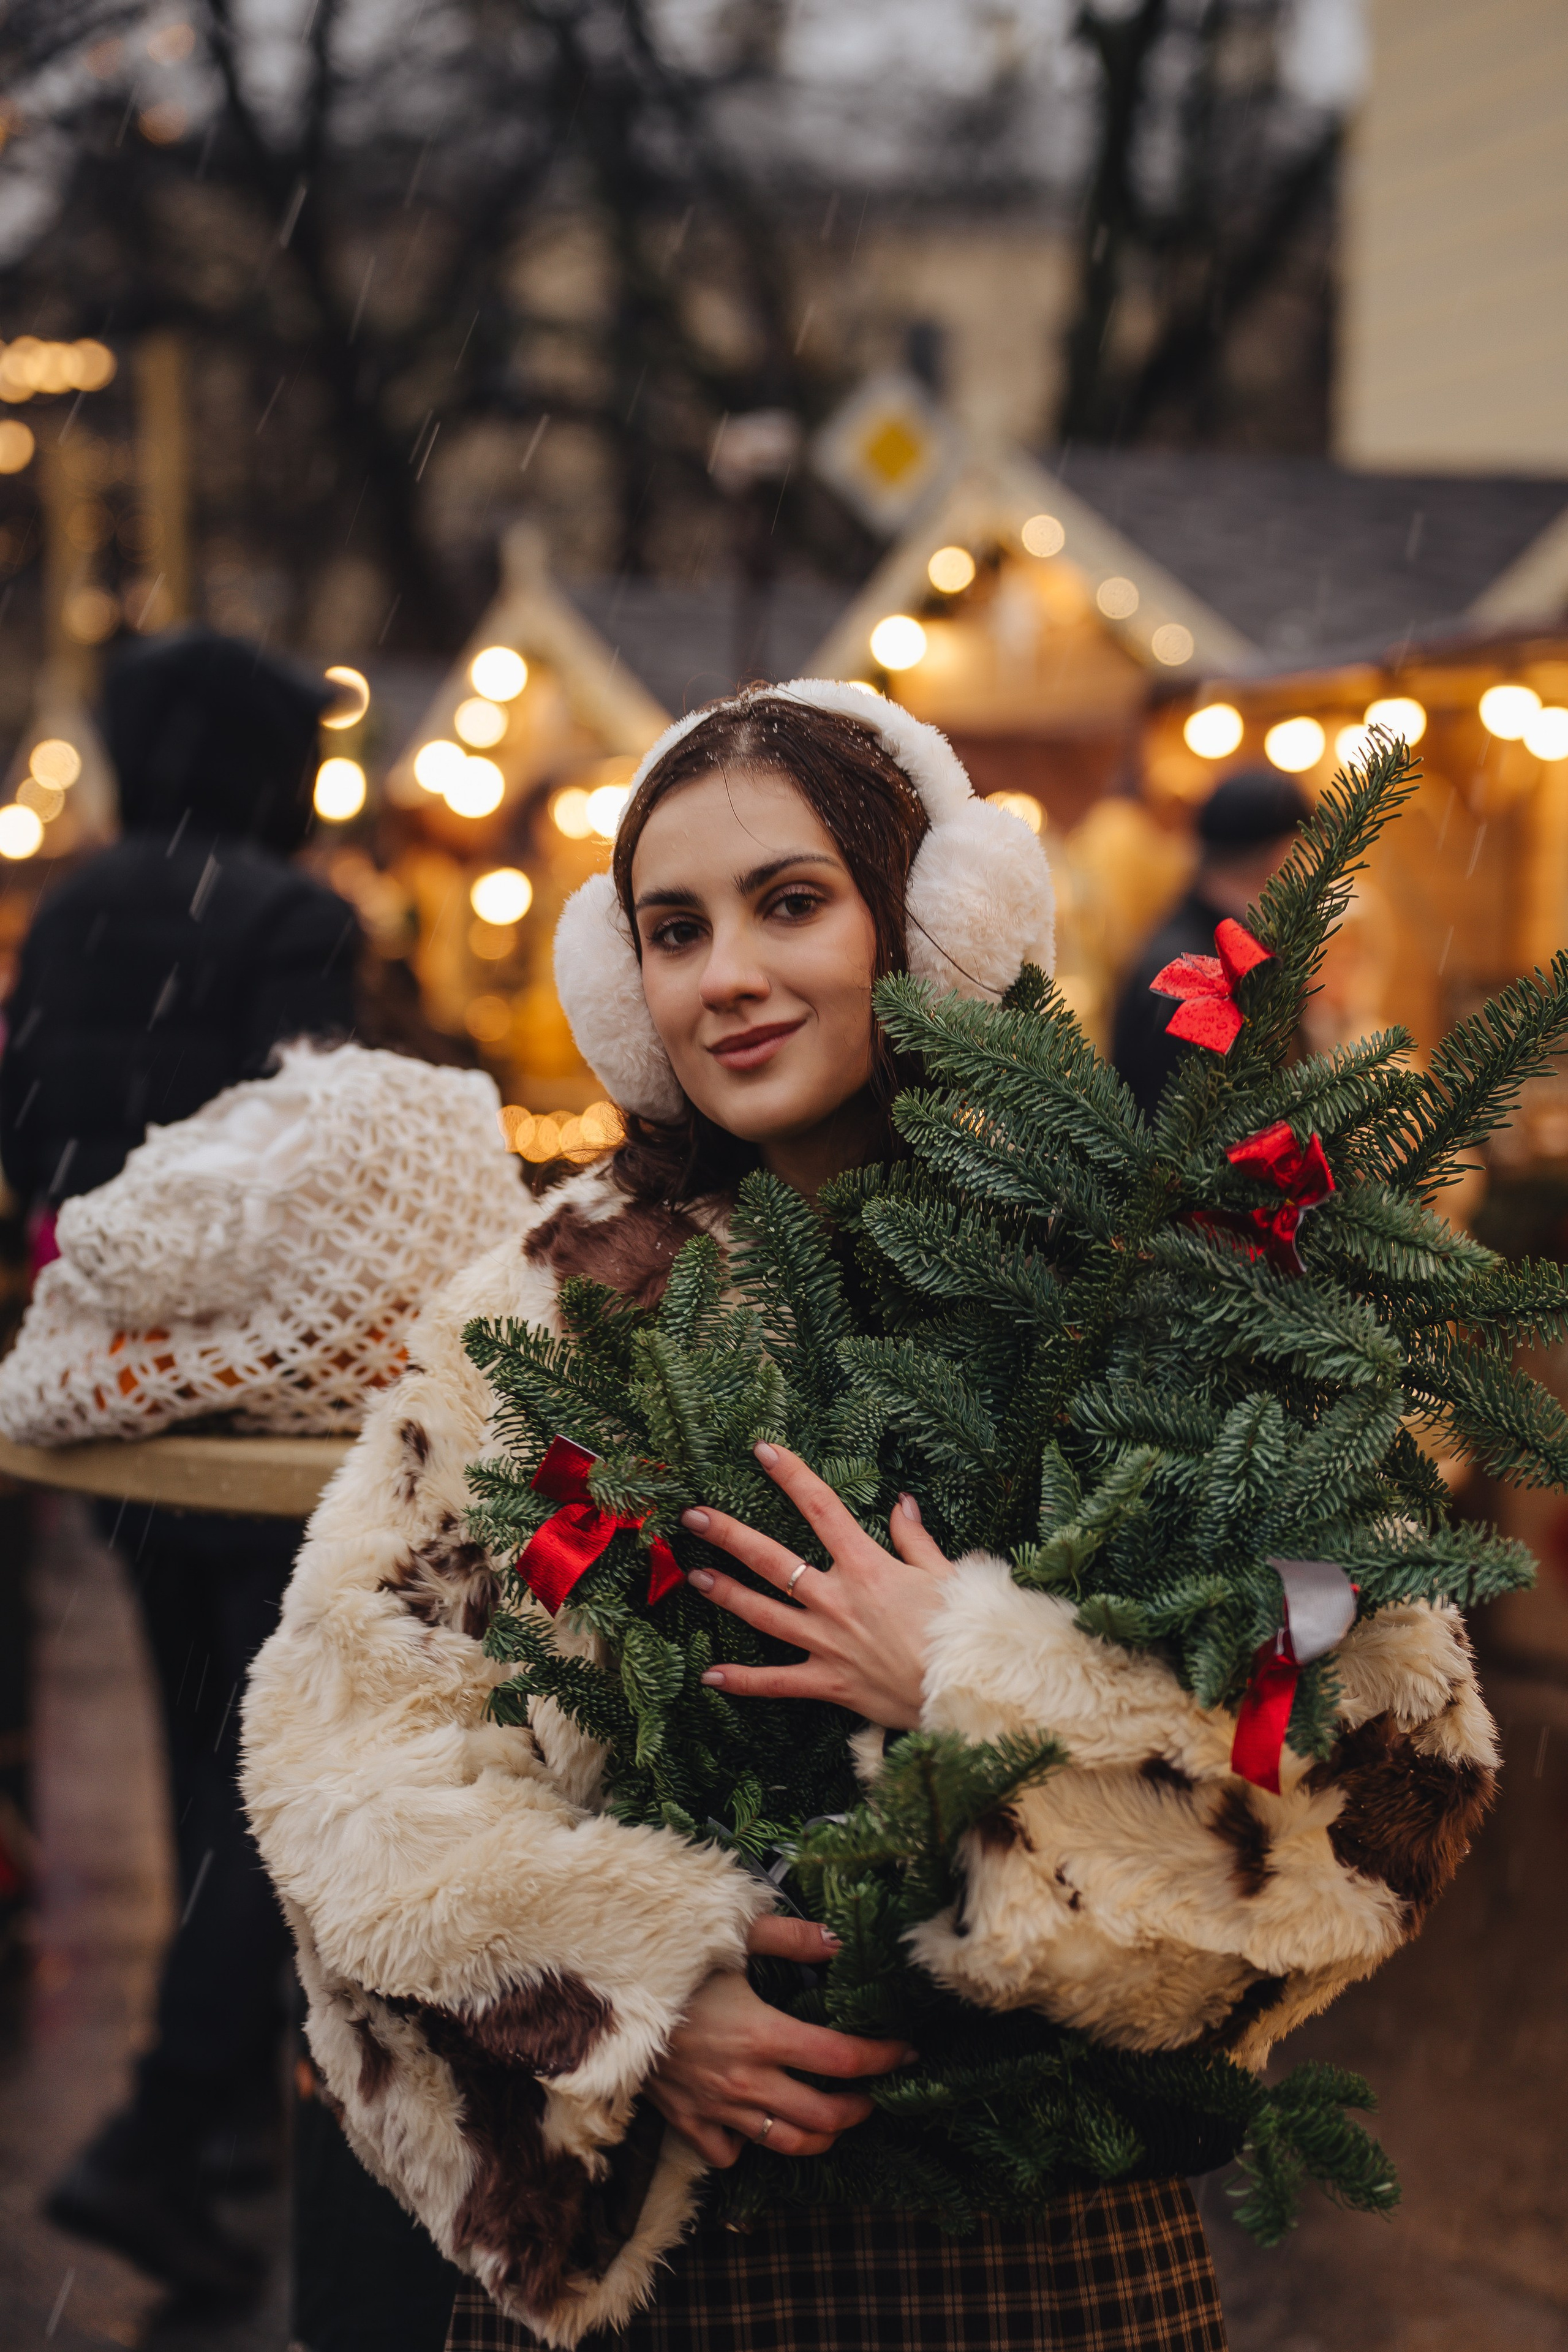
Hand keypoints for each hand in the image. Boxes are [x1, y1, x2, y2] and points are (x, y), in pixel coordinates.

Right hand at [645, 1914, 915, 2167]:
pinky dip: (752, 2144)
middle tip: (873, 2091)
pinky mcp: (686, 2121)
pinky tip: (761, 2121)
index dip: (883, 2058)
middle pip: (823, 2116)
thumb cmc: (668, 1961)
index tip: (906, 2051)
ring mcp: (715, 2108)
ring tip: (836, 2117)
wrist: (599, 1996)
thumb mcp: (728, 1936)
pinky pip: (731, 2153)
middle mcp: (744, 2081)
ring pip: (786, 2143)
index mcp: (762, 2034)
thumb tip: (840, 1939)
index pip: (841, 2059)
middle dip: (860, 2107)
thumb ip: (789, 1937)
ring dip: (821, 2135)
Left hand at [680, 1441, 953, 1729]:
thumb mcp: (944, 1572)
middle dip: (728, 1535)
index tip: (762, 1451)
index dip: (791, 1475)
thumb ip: (914, 1538)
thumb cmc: (962, 1630)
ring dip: (726, 1594)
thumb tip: (901, 1502)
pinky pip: (776, 1682)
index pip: (821, 1508)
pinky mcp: (828, 1682)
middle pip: (772, 1560)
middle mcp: (837, 1600)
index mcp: (867, 1567)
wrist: (968, 1689)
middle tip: (693, 1516)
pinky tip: (709, 1675)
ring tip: (694, 1576)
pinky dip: (743, 1681)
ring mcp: (828, 1642)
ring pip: (763, 1614)